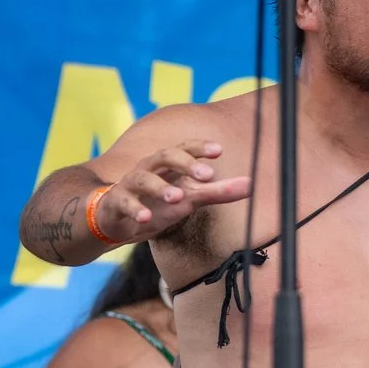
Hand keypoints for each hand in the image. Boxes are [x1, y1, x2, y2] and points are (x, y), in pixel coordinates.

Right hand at [97, 142, 253, 243]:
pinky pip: (124, 203)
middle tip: (206, 174)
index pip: (183, 148)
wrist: (116, 220)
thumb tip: (252, 184)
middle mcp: (148, 169)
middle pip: (164, 156)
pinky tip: (146, 218)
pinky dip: (135, 210)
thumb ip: (218, 191)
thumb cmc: (157, 204)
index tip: (219, 150)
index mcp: (167, 165)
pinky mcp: (116, 203)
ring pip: (142, 179)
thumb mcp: (190, 198)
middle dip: (185, 163)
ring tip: (177, 197)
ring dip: (160, 187)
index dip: (199, 147)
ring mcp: (130, 185)